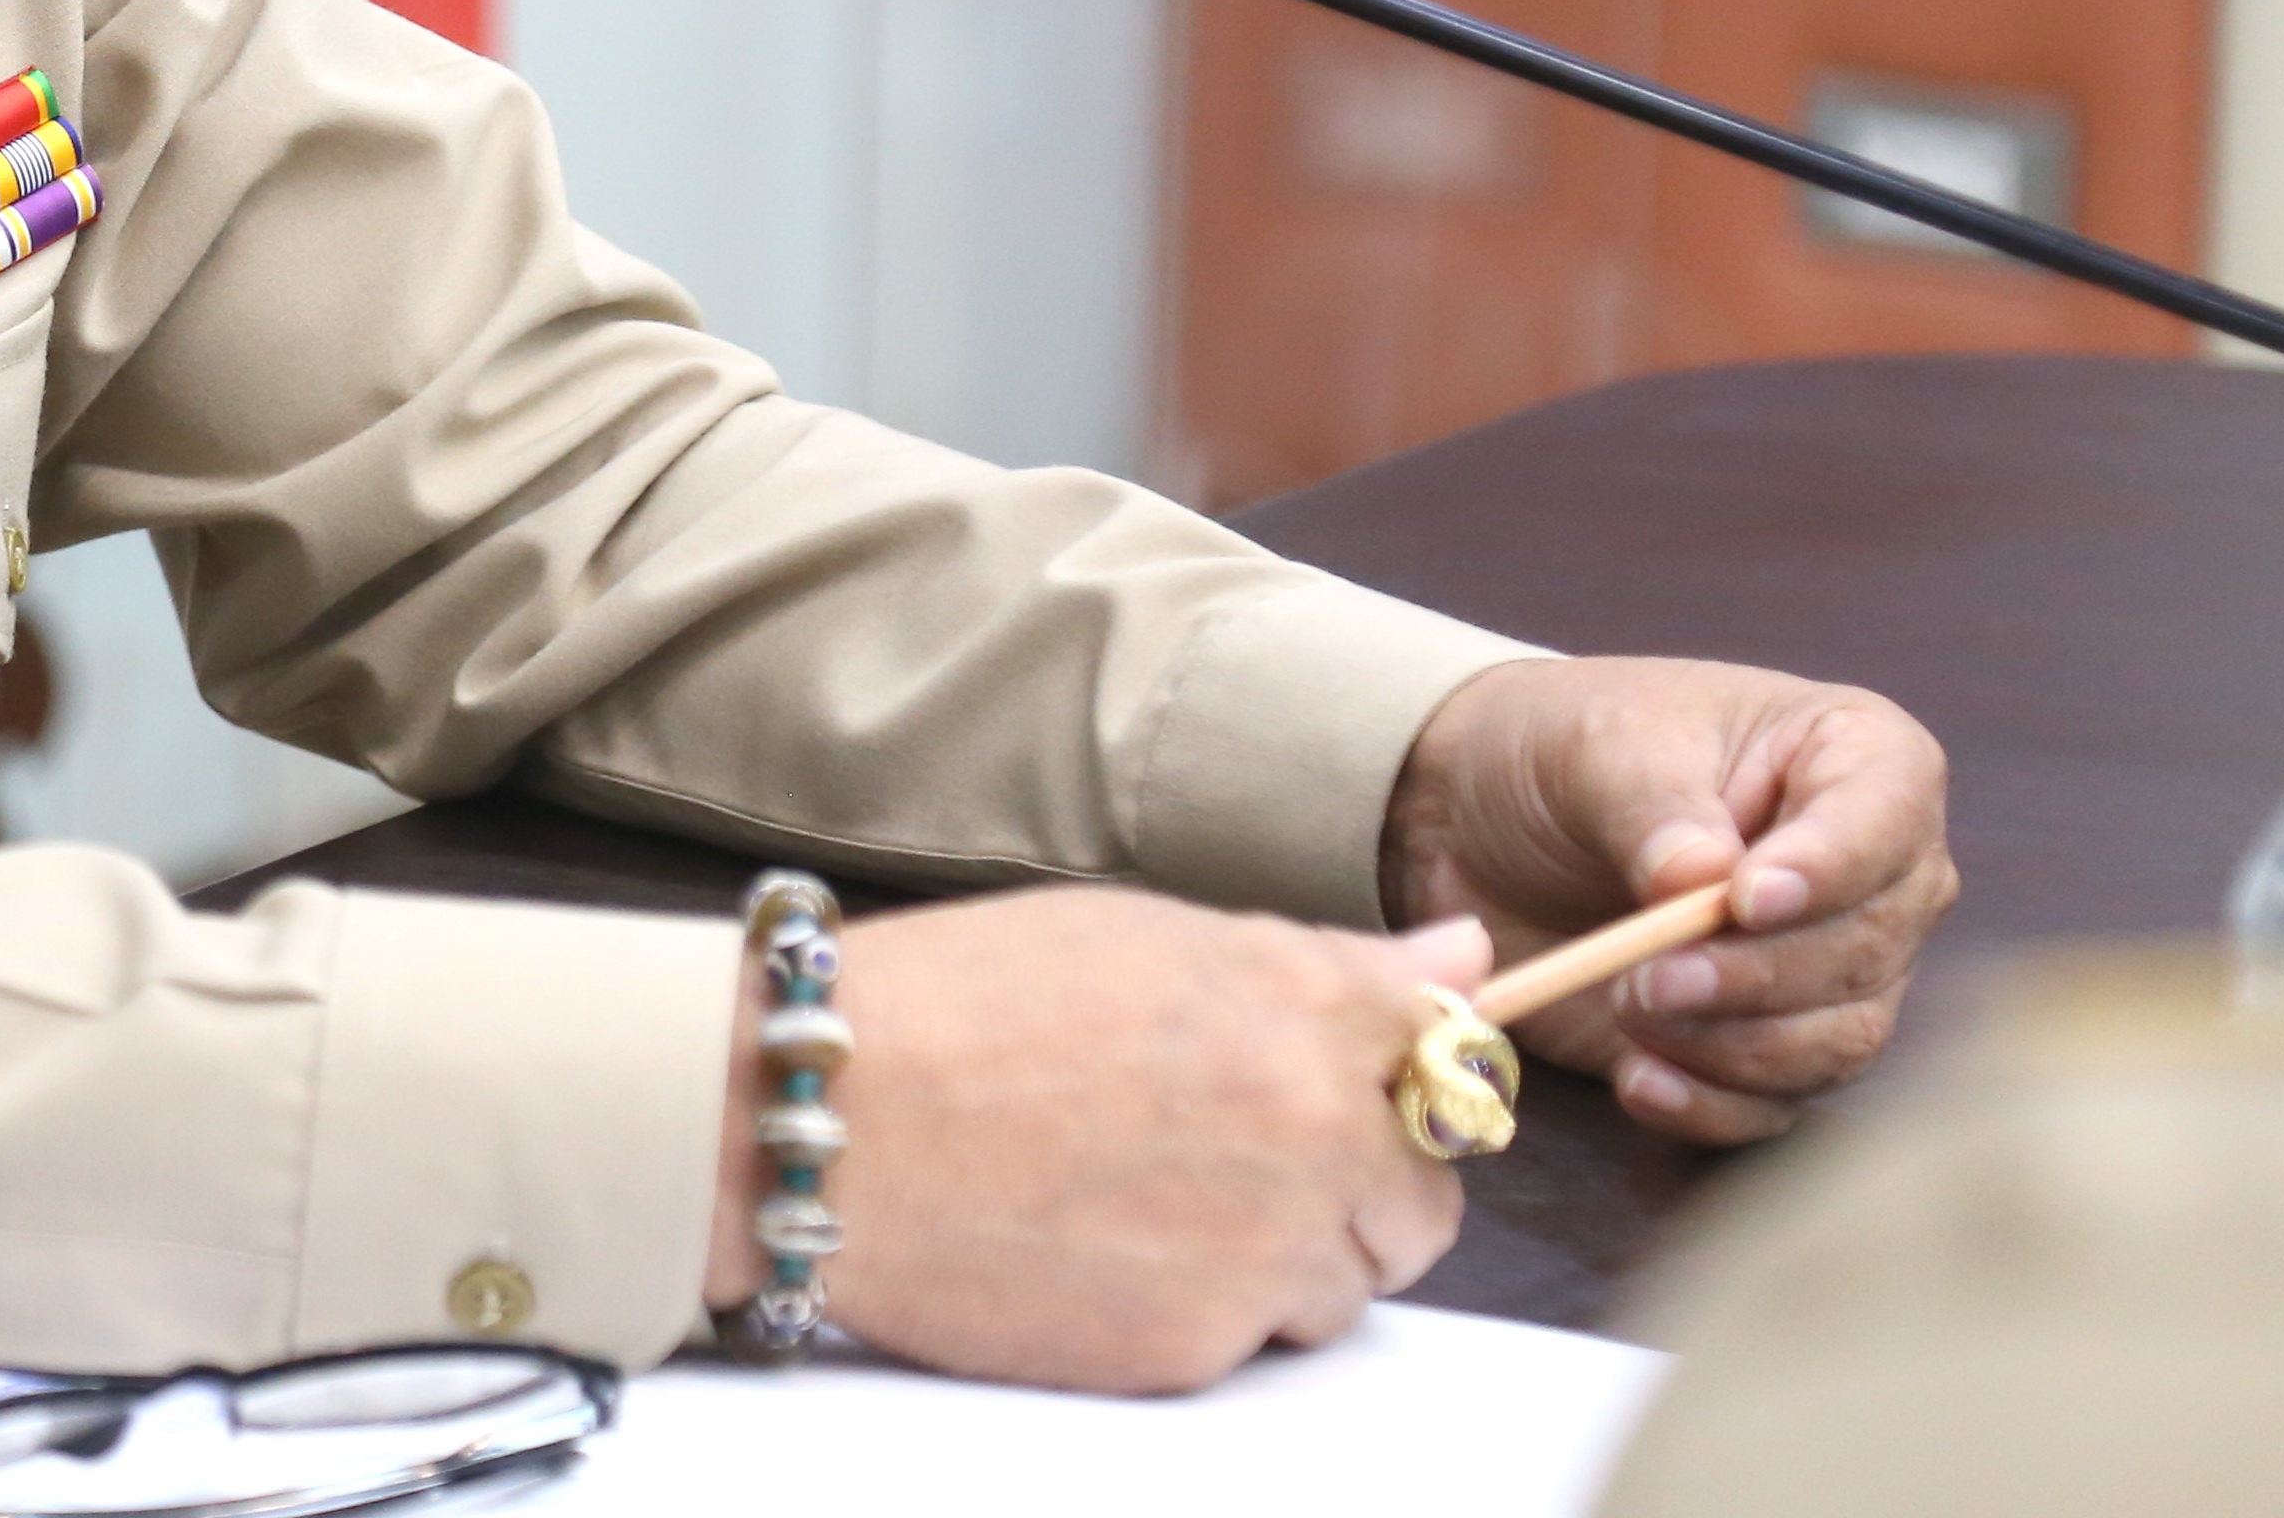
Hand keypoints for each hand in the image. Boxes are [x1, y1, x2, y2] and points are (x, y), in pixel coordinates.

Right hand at [708, 887, 1489, 1392]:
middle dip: (1358, 1181)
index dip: (1403, 1073)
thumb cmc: (955, 1005)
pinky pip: (1258, 1343)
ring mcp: (1260, 1252)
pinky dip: (1205, 1308)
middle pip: (1427, 1195)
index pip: (1453, 1056)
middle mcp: (1308, 1130)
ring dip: (1287, 1253)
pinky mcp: (1199, 1351)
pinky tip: (1107, 1248)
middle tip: (1237, 1152)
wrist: (820, 1123)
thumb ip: (1320, 958)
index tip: (1355, 1080)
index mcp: (1298, 1005)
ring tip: (1151, 1200)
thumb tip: (1463, 955)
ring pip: (1350, 1281)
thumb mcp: (1138, 933)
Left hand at [1379, 655, 1955, 1142]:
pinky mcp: (1773, 1044)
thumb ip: (1654, 808)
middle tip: (1653, 976)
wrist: (1484, 820)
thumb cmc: (1565, 748)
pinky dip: (1712, 1103)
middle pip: (1866, 947)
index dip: (1829, 867)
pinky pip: (1780, 1101)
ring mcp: (1834, 966)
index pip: (1888, 813)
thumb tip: (1702, 880)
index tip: (1747, 898)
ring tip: (1627, 1007)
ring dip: (1732, 1045)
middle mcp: (1872, 871)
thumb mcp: (1597, 744)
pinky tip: (1640, 1080)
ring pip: (1838, 1039)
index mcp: (1855, 754)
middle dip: (1757, 974)